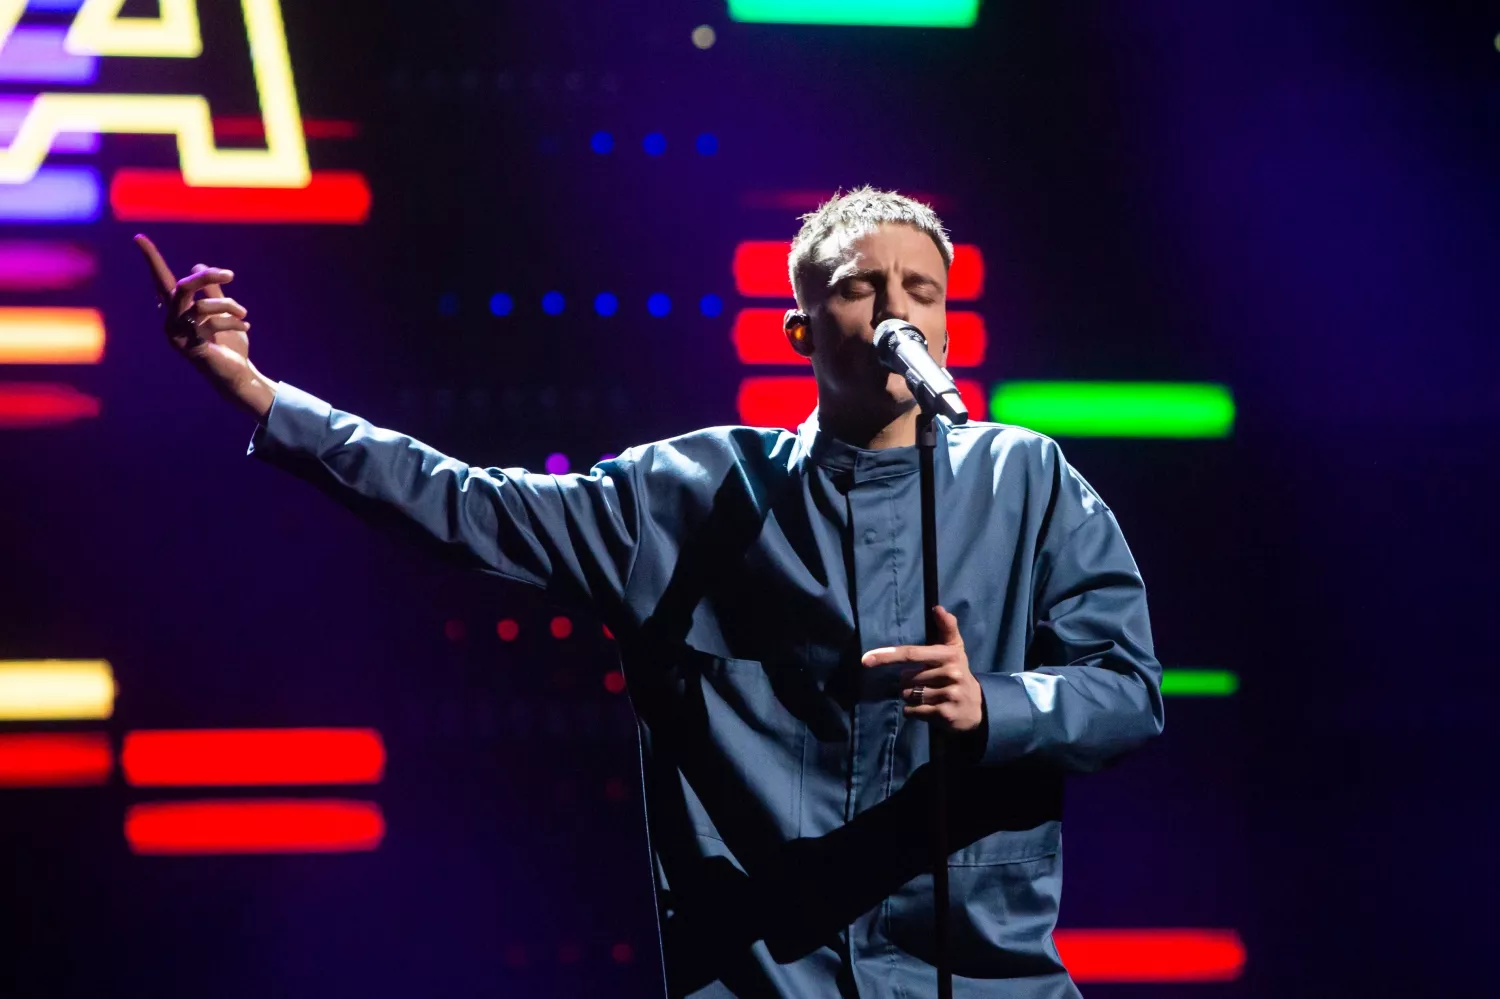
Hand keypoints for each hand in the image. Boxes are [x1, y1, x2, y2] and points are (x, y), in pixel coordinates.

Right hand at [134, 234, 276, 421]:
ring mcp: (178, 336)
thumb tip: (198, 265)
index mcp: (177, 309)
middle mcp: (171, 321)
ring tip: (244, 314)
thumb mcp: (223, 311)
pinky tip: (246, 327)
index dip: (151, 259)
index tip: (138, 236)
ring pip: (200, 306)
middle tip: (230, 275)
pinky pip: (211, 325)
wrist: (237, 373)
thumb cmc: (228, 342)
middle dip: (206, 278)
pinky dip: (233, 322)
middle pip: (182, 287)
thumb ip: (212, 290)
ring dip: (227, 306)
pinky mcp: (190, 347)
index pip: (161, 280)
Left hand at [861, 606, 983, 733]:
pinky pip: (912, 711)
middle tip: (925, 684)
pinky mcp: (945, 714)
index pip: (912, 653)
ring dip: (910, 698)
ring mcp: (949, 694)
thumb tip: (938, 607)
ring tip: (928, 697)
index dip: (887, 656)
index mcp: (949, 655)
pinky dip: (913, 711)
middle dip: (908, 683)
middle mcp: (951, 673)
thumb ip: (947, 627)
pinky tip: (928, 709)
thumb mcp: (955, 650)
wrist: (977, 708)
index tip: (865, 659)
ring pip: (908, 696)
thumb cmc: (958, 674)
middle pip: (906, 679)